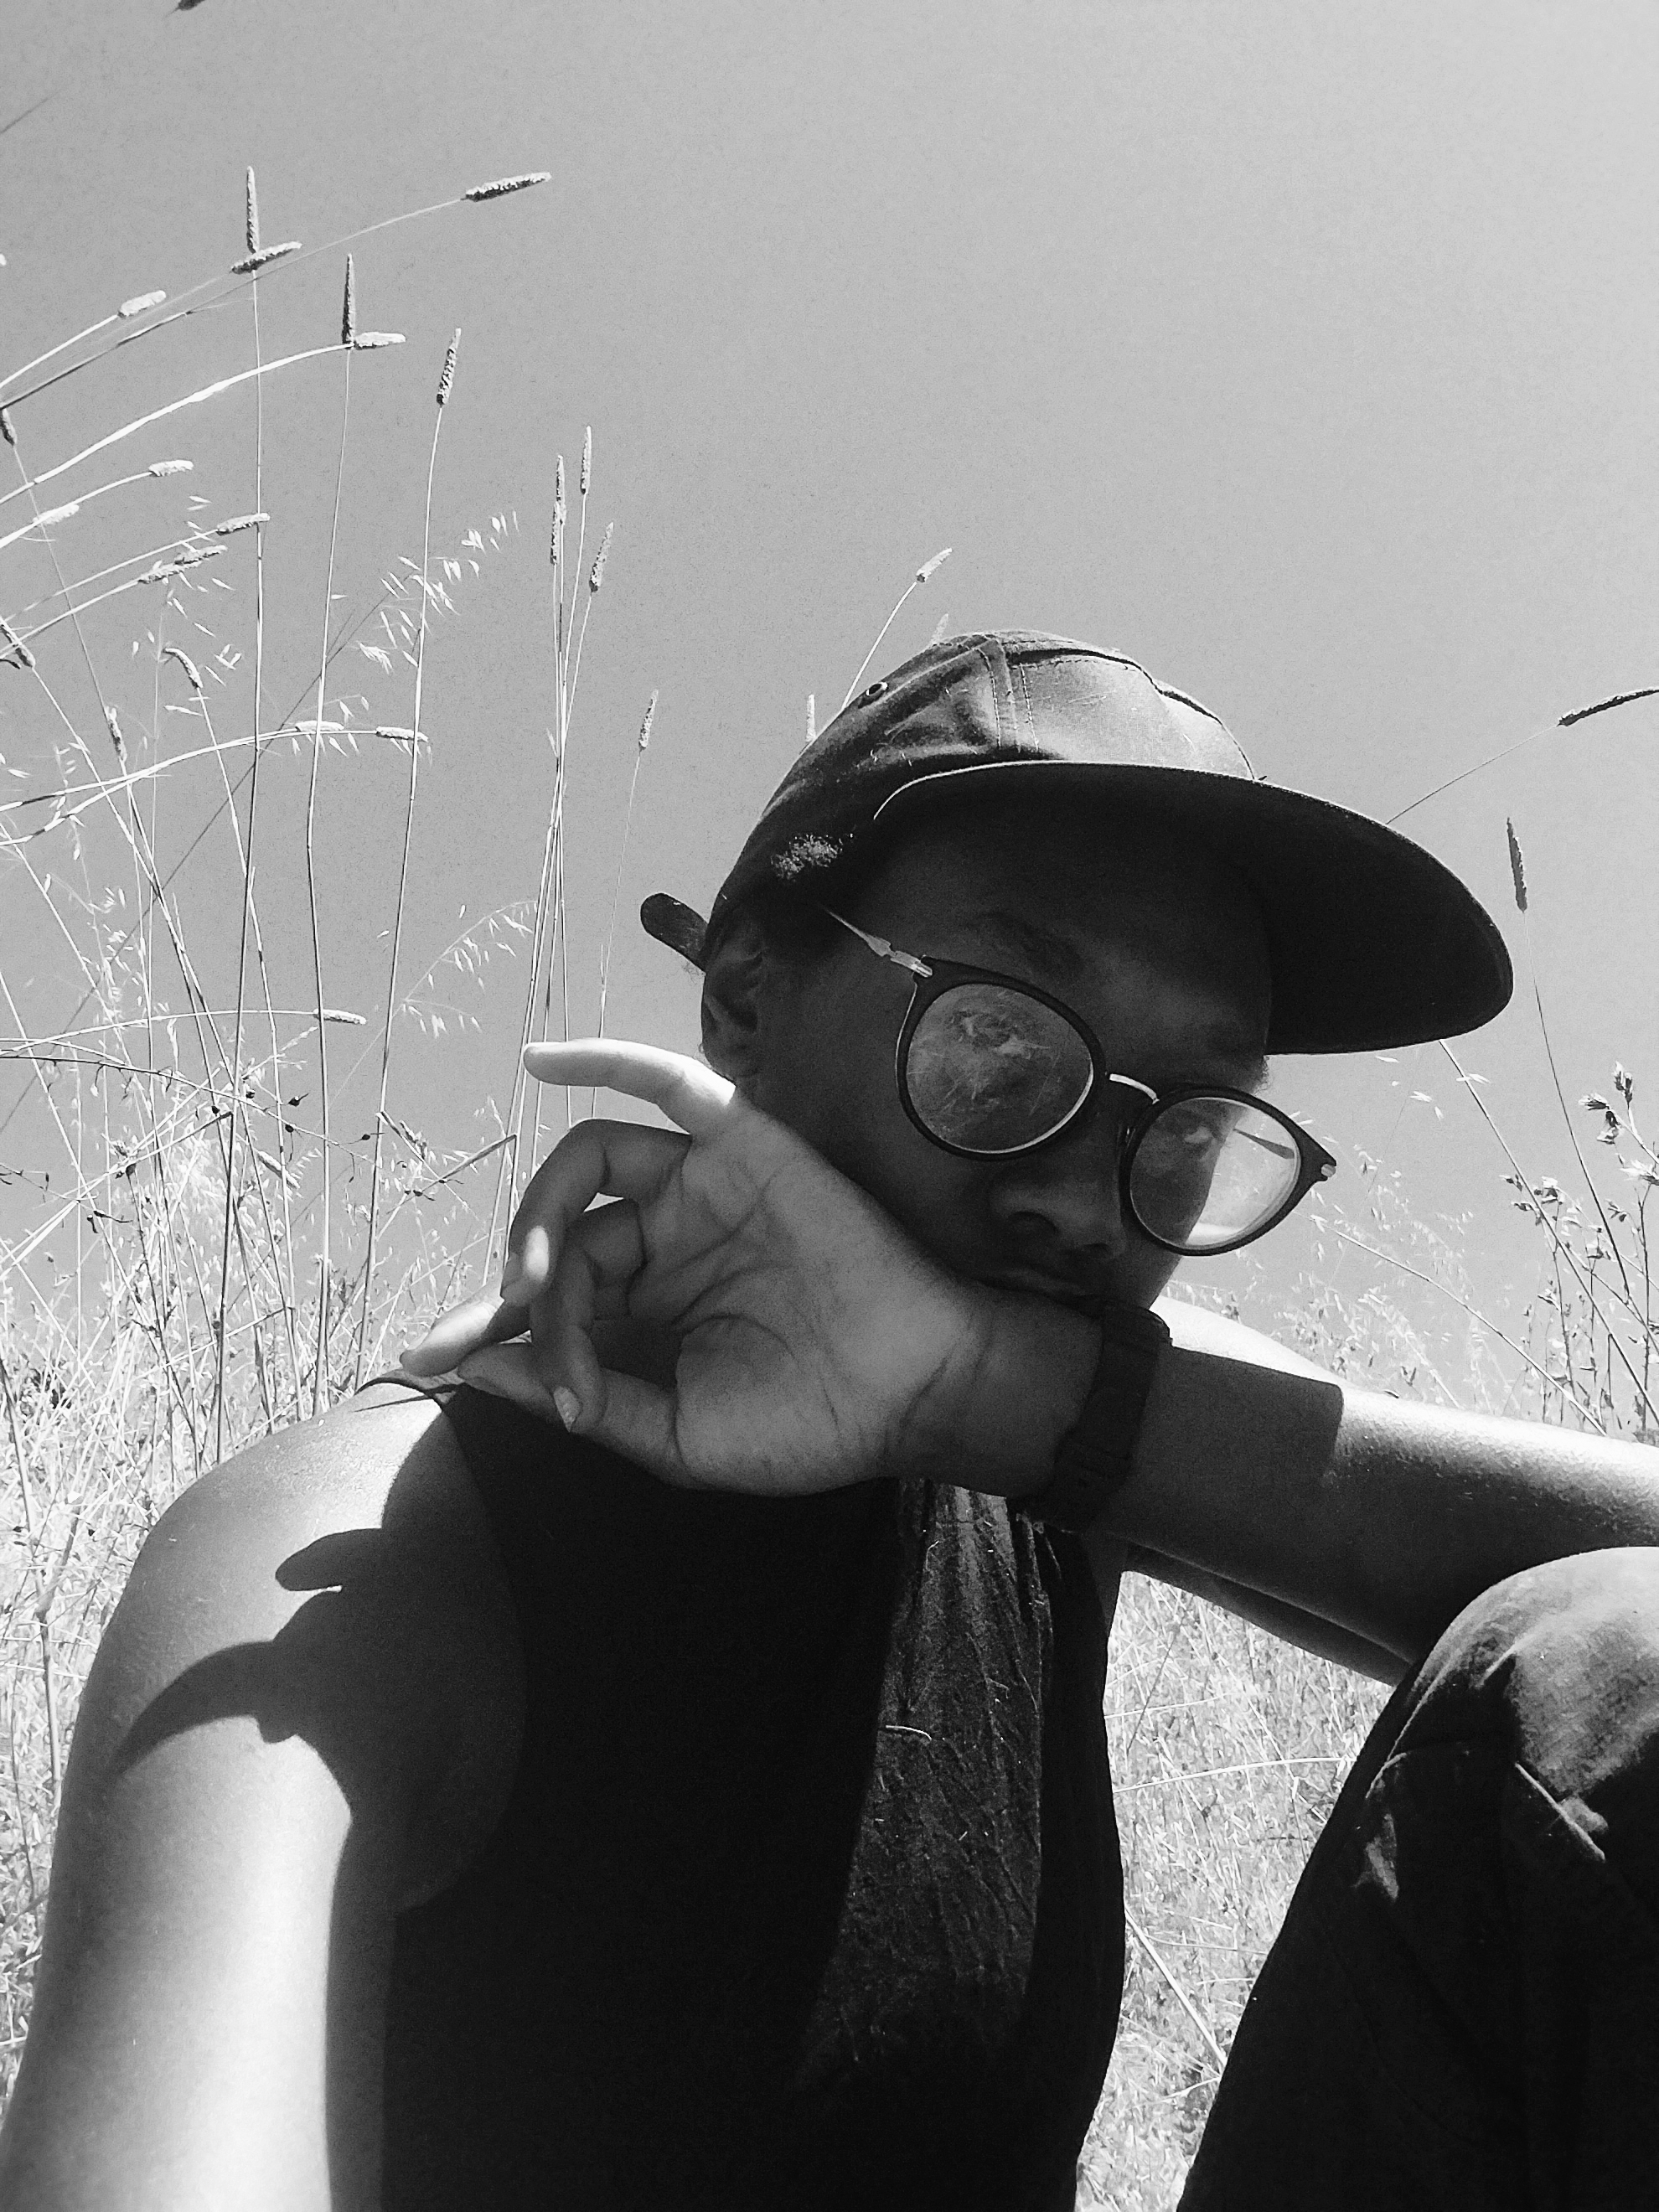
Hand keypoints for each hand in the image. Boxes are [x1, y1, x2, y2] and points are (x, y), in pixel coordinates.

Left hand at [400, 1040, 1098, 1495]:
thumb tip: (476, 1366)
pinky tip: (540, 1059)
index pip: (547, 1297)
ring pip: (593, 1164)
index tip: (429, 1358)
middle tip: (520, 1323)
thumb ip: (582, 1396)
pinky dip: (604, 1060)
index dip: (489, 1324)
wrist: (911, 1396)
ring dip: (543, 1208)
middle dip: (523, 1283)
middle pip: (562, 1233)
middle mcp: (667, 1244)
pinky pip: (667, 1085)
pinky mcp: (743, 1148)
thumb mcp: (674, 1435)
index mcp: (647, 1313)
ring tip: (534, 1269)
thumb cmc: (807, 1424)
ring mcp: (703, 1192)